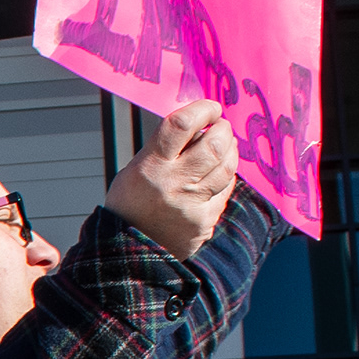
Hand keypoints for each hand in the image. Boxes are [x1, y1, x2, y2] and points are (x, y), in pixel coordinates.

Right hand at [104, 98, 239, 259]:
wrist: (129, 251)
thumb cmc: (131, 204)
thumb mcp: (136, 169)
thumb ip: (166, 148)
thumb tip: (199, 127)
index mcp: (150, 166)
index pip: (181, 125)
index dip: (201, 109)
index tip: (210, 107)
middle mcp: (173, 184)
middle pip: (213, 144)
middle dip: (223, 129)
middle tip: (220, 125)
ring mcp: (192, 205)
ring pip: (226, 167)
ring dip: (229, 150)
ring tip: (224, 144)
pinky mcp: (205, 222)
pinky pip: (224, 191)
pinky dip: (225, 177)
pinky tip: (218, 172)